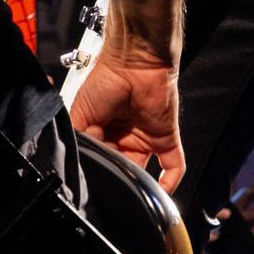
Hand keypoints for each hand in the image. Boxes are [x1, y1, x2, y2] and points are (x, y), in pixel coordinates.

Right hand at [71, 46, 182, 188]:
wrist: (133, 61)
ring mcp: (147, 138)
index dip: (97, 167)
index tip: (93, 172)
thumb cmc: (106, 79)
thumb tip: (88, 161)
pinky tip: (162, 192)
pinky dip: (170, 181)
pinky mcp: (166, 137)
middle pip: (121, 168)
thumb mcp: (81, 113)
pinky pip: (173, 165)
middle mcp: (124, 138)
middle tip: (109, 176)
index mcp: (103, 132)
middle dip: (116, 175)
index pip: (100, 159)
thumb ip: (82, 139)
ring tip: (128, 186)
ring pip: (143, 171)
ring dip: (138, 182)